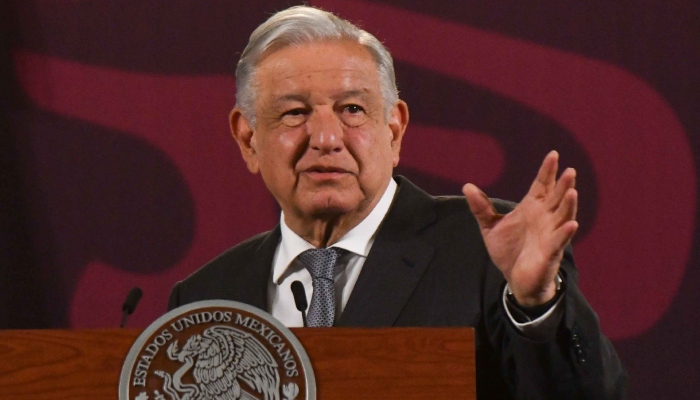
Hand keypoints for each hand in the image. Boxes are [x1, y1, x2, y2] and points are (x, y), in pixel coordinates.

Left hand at [463, 151, 577, 305]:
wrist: (515, 278)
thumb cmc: (508, 250)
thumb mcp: (490, 227)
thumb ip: (481, 208)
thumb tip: (467, 186)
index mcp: (532, 207)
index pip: (542, 185)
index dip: (548, 171)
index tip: (553, 154)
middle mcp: (545, 217)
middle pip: (557, 197)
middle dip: (563, 184)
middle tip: (570, 170)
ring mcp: (551, 233)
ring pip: (563, 216)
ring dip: (569, 204)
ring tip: (573, 191)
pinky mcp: (551, 251)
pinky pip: (560, 240)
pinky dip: (566, 232)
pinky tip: (572, 224)